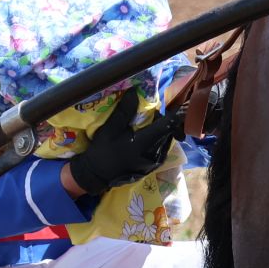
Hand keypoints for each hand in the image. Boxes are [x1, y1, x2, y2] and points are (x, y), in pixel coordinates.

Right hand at [63, 89, 177, 196]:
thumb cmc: (101, 151)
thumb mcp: (109, 129)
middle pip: (166, 133)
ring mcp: (153, 164)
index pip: (165, 126)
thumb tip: (134, 92)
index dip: (171, 115)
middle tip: (154, 113)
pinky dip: (158, 141)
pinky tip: (148, 137)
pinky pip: (161, 151)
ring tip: (151, 124)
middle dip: (163, 121)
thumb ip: (124, 111)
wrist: (96, 175)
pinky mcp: (151, 169)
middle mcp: (153, 155)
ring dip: (161, 132)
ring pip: (165, 142)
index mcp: (144, 143)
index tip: (173, 106)